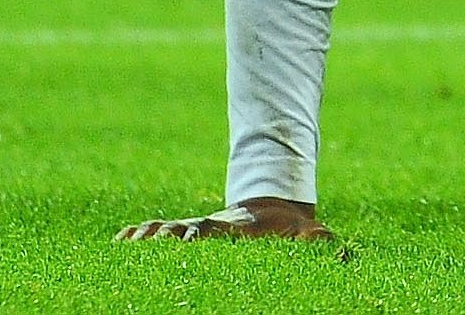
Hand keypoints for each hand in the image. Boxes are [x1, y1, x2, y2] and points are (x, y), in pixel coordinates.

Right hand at [115, 197, 333, 242]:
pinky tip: (119, 243)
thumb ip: (321, 242)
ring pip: (165, 230)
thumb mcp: (306, 234)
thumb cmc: (287, 230)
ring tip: (126, 244)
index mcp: (234, 230)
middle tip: (148, 243)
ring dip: (147, 237)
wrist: (272, 210)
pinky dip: (138, 235)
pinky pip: (157, 232)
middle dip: (166, 236)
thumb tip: (345, 253)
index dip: (201, 235)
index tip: (188, 240)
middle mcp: (208, 227)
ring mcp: (194, 229)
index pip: (214, 232)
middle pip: (182, 230)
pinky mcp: (184, 234)